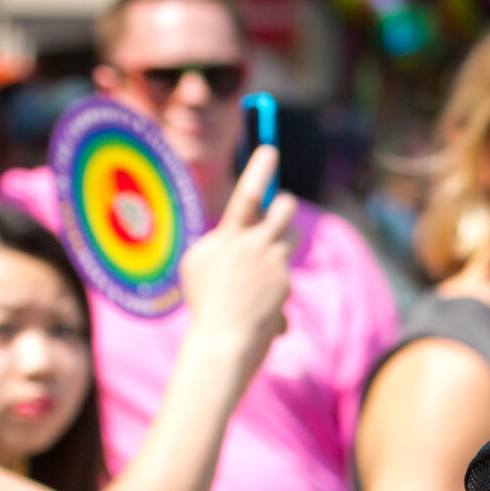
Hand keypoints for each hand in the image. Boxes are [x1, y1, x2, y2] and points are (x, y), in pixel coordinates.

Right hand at [179, 146, 296, 384]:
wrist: (223, 342)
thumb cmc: (204, 302)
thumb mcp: (198, 264)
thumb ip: (221, 241)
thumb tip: (243, 228)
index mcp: (229, 238)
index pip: (248, 193)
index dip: (259, 168)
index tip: (270, 148)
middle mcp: (256, 247)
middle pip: (284, 207)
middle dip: (283, 204)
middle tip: (278, 209)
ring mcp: (275, 266)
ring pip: (290, 238)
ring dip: (280, 243)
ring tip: (262, 263)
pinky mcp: (286, 286)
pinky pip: (284, 274)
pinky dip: (274, 285)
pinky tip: (258, 306)